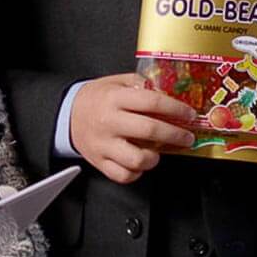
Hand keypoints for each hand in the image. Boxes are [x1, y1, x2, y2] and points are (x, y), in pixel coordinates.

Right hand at [71, 73, 195, 183]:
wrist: (68, 115)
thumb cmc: (97, 98)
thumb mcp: (117, 82)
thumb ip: (141, 85)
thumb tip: (168, 93)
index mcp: (115, 98)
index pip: (152, 101)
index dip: (175, 109)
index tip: (189, 115)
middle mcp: (110, 121)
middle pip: (149, 131)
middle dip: (175, 135)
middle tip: (186, 137)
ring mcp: (104, 144)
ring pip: (137, 159)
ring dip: (155, 158)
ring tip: (158, 152)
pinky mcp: (100, 162)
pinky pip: (124, 175)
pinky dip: (137, 172)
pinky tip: (141, 162)